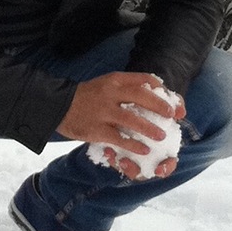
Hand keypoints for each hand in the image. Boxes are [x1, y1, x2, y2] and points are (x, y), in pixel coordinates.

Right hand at [58, 72, 184, 180]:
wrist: (57, 105)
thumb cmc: (87, 96)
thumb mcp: (107, 84)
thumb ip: (127, 88)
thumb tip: (155, 94)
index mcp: (115, 80)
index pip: (144, 80)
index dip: (162, 90)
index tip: (174, 102)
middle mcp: (110, 93)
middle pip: (141, 96)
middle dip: (160, 106)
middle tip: (173, 116)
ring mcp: (103, 111)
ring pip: (132, 119)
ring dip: (149, 128)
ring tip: (161, 136)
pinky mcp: (95, 129)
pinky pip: (118, 138)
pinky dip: (133, 145)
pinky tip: (143, 150)